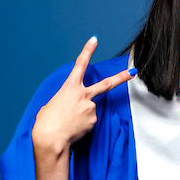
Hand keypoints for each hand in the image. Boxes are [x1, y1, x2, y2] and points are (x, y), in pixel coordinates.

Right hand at [32, 37, 134, 155]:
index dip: (88, 51)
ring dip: (83, 115)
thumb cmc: (47, 122)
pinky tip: (75, 128)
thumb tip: (75, 105)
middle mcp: (83, 95)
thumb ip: (67, 99)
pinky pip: (90, 121)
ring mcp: (90, 108)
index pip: (80, 64)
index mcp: (69, 87)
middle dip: (121, 77)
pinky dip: (83, 124)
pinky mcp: (93, 121)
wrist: (51, 139)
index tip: (94, 40)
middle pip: (106, 84)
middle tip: (132, 72)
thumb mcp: (54, 103)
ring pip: (90, 109)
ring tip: (70, 122)